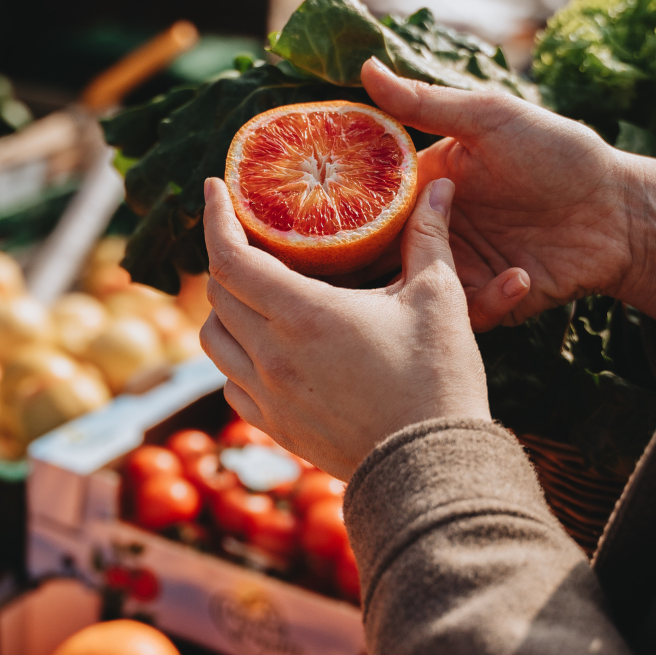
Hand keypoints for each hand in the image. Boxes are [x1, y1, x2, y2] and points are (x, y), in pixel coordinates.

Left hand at [199, 176, 489, 479]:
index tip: (214, 190)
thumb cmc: (438, 381)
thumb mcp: (438, 299)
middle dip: (226, 257)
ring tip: (254, 293)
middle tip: (251, 238)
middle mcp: (271, 355)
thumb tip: (441, 185)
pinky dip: (236, 357)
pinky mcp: (275, 428)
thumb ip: (429, 237)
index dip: (214, 217)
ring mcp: (268, 396)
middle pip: (218, 293)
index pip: (229, 256)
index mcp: (303, 315)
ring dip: (225, 309)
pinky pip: (231, 384)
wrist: (431, 469)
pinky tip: (266, 348)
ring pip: (214, 340)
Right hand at [360, 58, 655, 334]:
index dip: (342, 216)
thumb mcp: (491, 119)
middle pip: (381, 258)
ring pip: (416, 294)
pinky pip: (468, 316)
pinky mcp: (489, 303)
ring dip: (431, 290)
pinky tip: (522, 276)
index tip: (323, 224)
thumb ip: (426, 103)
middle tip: (375, 272)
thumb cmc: (561, 154)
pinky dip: (489, 302)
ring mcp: (461, 269)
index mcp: (426, 185)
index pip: (367, 205)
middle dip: (370, 271)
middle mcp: (435, 230)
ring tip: (459, 274)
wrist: (621, 211)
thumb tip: (366, 69)